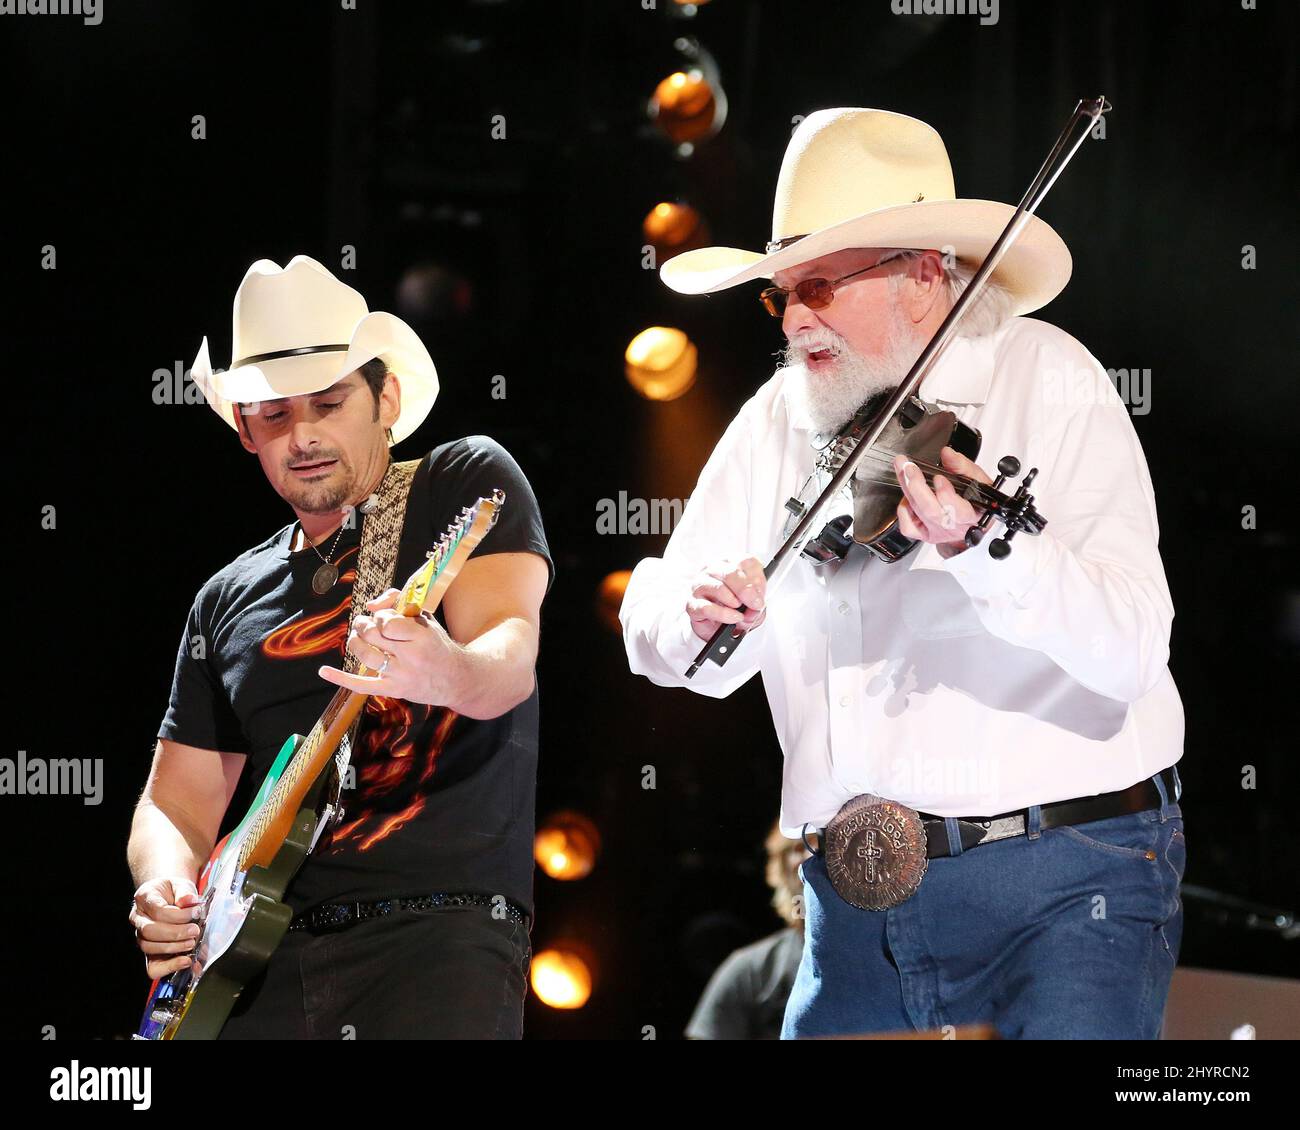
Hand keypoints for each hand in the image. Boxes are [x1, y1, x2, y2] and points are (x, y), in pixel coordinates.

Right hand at [129, 877, 201, 978]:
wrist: (171, 896)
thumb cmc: (175, 891)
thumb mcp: (182, 884)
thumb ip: (185, 891)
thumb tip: (188, 900)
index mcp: (144, 897)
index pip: (158, 910)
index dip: (179, 915)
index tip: (197, 913)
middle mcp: (138, 918)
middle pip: (150, 931)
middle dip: (176, 933)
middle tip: (195, 931)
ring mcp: (141, 937)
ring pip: (149, 948)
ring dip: (174, 948)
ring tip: (192, 943)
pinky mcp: (149, 953)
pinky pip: (152, 967)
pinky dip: (170, 967)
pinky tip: (186, 961)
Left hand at [318, 588, 466, 705]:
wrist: (456, 679)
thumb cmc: (437, 645)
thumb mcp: (426, 619)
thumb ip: (400, 603)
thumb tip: (370, 605)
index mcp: (422, 636)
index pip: (388, 622)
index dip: (381, 617)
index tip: (384, 618)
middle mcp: (412, 657)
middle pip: (374, 637)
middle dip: (363, 626)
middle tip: (364, 624)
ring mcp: (401, 675)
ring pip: (366, 657)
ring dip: (355, 643)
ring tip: (357, 637)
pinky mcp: (394, 690)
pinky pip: (363, 685)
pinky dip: (341, 678)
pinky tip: (324, 671)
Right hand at [687, 557, 767, 641]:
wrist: (715, 625)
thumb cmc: (734, 608)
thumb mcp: (752, 606)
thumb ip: (757, 607)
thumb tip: (754, 609)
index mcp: (731, 563)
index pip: (746, 562)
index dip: (758, 580)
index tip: (761, 596)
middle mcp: (714, 569)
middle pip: (732, 573)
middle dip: (747, 592)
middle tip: (755, 605)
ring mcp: (700, 585)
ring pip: (719, 589)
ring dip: (734, 603)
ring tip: (740, 613)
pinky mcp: (692, 603)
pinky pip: (707, 607)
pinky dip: (723, 615)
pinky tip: (732, 617)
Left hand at [894, 446, 993, 558]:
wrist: (972, 520)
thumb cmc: (976, 501)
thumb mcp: (977, 480)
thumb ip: (962, 466)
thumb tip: (947, 454)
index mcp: (971, 514)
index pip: (958, 511)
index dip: (946, 495)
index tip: (939, 477)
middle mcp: (953, 527)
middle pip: (931, 511)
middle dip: (918, 486)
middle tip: (910, 467)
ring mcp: (937, 532)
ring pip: (918, 513)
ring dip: (908, 489)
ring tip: (903, 471)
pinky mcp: (924, 535)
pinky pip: (908, 526)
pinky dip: (904, 509)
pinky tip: (908, 497)